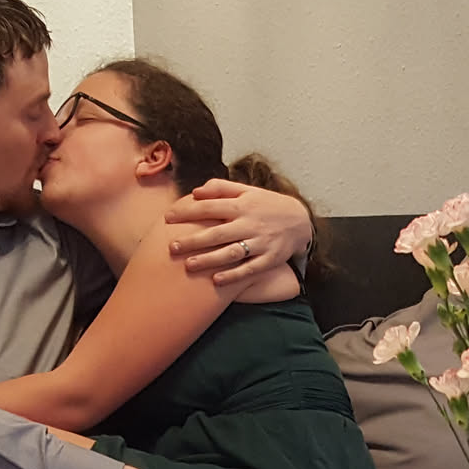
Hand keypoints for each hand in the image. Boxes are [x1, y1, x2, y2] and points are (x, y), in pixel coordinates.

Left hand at [167, 178, 311, 286]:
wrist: (300, 221)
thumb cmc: (266, 205)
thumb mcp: (247, 191)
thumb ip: (221, 188)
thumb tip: (195, 192)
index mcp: (242, 205)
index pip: (210, 206)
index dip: (188, 212)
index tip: (168, 218)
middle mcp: (250, 223)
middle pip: (217, 233)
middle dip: (194, 240)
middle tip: (172, 247)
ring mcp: (261, 242)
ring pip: (231, 252)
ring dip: (210, 260)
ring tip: (188, 265)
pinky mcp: (270, 259)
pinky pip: (250, 269)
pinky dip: (234, 275)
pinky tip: (216, 280)